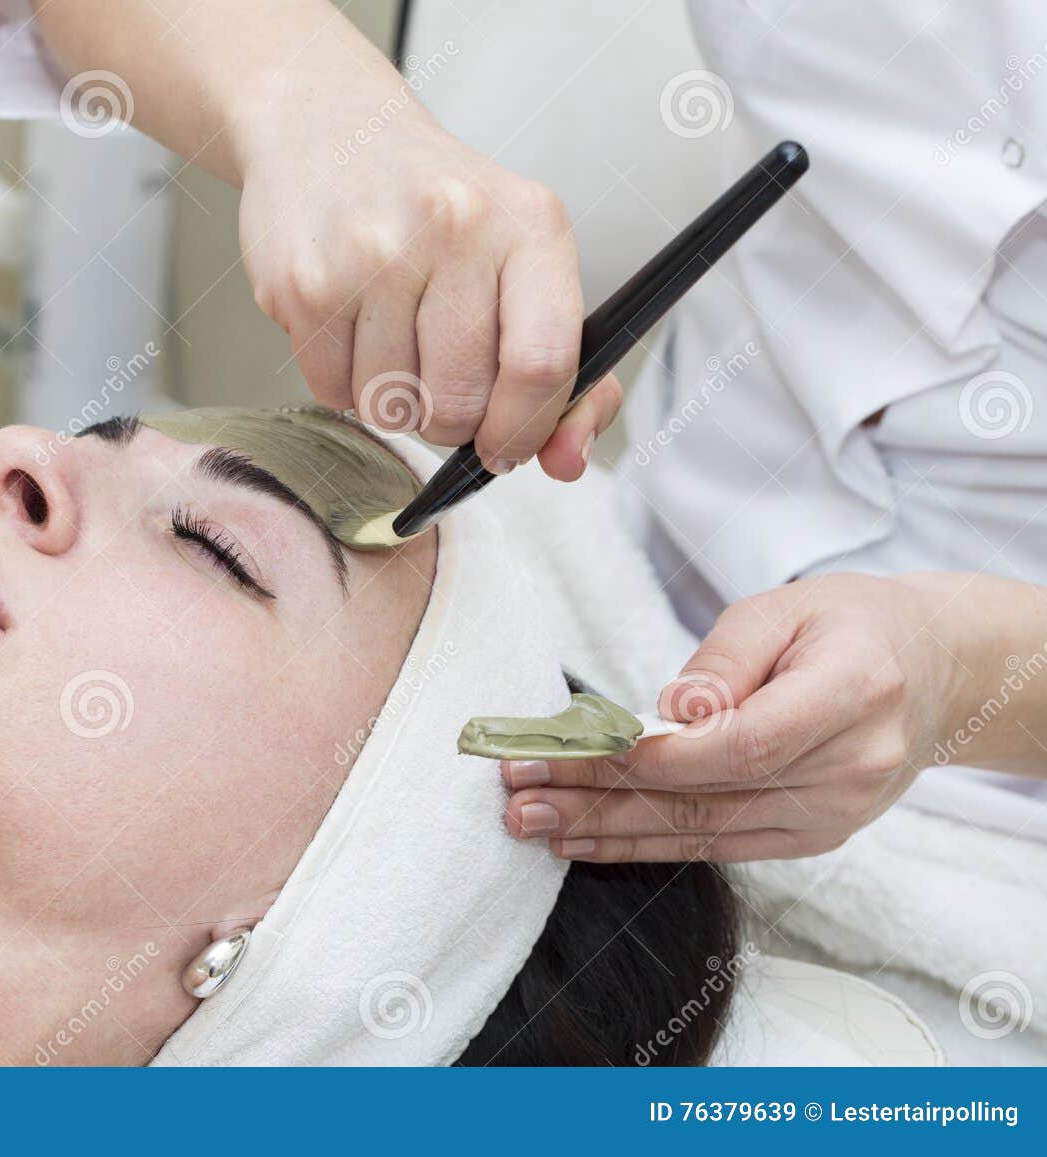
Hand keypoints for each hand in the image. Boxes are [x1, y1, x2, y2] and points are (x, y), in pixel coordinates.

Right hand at [236, 99, 620, 479]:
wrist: (330, 132)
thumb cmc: (435, 204)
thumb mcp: (520, 259)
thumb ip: (561, 369)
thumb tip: (564, 460)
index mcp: (528, 223)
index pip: (542, 362)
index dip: (526, 427)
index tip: (508, 446)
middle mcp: (452, 229)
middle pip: (460, 401)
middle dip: (452, 422)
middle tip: (442, 385)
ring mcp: (371, 256)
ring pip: (391, 407)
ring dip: (394, 400)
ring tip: (392, 337)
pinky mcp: (305, 284)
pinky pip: (333, 392)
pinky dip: (345, 381)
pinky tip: (350, 326)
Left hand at [500, 574, 992, 861]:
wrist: (935, 673)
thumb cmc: (850, 625)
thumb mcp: (785, 607)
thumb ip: (722, 662)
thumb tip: (663, 715)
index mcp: (853, 693)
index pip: (743, 744)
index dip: (657, 757)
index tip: (578, 751)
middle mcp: (850, 768)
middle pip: (709, 797)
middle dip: (601, 798)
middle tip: (520, 794)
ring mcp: (834, 815)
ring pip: (703, 834)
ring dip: (607, 832)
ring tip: (531, 824)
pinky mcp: (813, 838)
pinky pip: (718, 847)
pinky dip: (645, 846)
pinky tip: (586, 842)